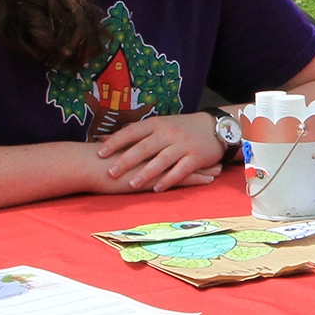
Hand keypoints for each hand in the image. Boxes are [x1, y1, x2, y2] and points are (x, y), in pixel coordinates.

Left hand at [95, 113, 224, 192]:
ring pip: (162, 160)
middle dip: (127, 160)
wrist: (215, 126)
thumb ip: (134, 133)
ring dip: (147, 172)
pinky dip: (169, 179)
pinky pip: (181, 169)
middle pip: (145, 147)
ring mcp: (183, 145)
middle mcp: (169, 133)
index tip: (100, 152)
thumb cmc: (181, 128)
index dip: (116, 142)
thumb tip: (102, 138)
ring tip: (132, 183)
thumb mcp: (158, 125)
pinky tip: (157, 189)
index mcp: (157, 124)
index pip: (132, 132)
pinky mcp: (196, 157)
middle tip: (110, 172)